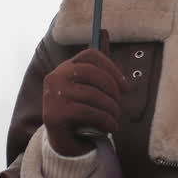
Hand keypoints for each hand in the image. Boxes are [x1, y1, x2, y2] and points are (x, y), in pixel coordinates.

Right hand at [42, 30, 127, 156]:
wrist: (65, 145)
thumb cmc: (82, 113)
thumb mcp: (91, 88)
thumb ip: (98, 65)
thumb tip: (104, 32)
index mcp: (64, 68)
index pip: (90, 55)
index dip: (112, 68)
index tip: (125, 87)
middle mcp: (55, 78)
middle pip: (92, 73)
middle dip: (112, 90)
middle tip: (119, 106)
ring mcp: (52, 96)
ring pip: (93, 95)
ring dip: (111, 110)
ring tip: (115, 119)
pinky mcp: (55, 114)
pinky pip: (89, 112)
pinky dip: (106, 121)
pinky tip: (110, 128)